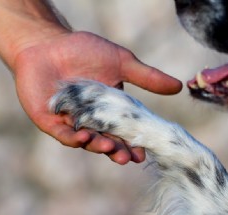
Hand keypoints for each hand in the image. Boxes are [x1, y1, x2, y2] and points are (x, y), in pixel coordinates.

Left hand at [14, 31, 181, 164]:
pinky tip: (84, 138)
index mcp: (107, 110)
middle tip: (127, 157)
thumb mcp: (120, 63)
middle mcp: (90, 120)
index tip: (142, 152)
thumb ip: (146, 77)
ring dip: (97, 146)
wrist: (49, 43)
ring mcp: (69, 122)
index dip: (132, 143)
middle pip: (105, 140)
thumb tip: (179, 87)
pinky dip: (73, 138)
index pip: (122, 131)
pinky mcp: (50, 121)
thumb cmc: (84, 51)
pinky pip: (62, 134)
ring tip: (110, 148)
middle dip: (116, 150)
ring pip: (85, 140)